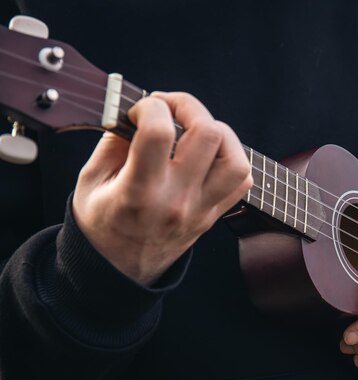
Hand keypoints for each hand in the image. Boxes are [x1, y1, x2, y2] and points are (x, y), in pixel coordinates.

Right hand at [73, 92, 251, 284]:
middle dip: (189, 106)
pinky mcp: (213, 215)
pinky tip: (208, 154)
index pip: (159, 133)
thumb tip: (137, 112)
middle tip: (170, 107)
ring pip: (236, 160)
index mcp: (139, 191)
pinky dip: (231, 159)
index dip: (150, 107)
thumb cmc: (101, 224)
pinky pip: (242, 182)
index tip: (139, 110)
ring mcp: (201, 209)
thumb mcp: (91, 182)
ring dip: (220, 133)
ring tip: (195, 130)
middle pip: (209, 136)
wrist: (119, 271)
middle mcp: (177, 199)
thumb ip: (114, 143)